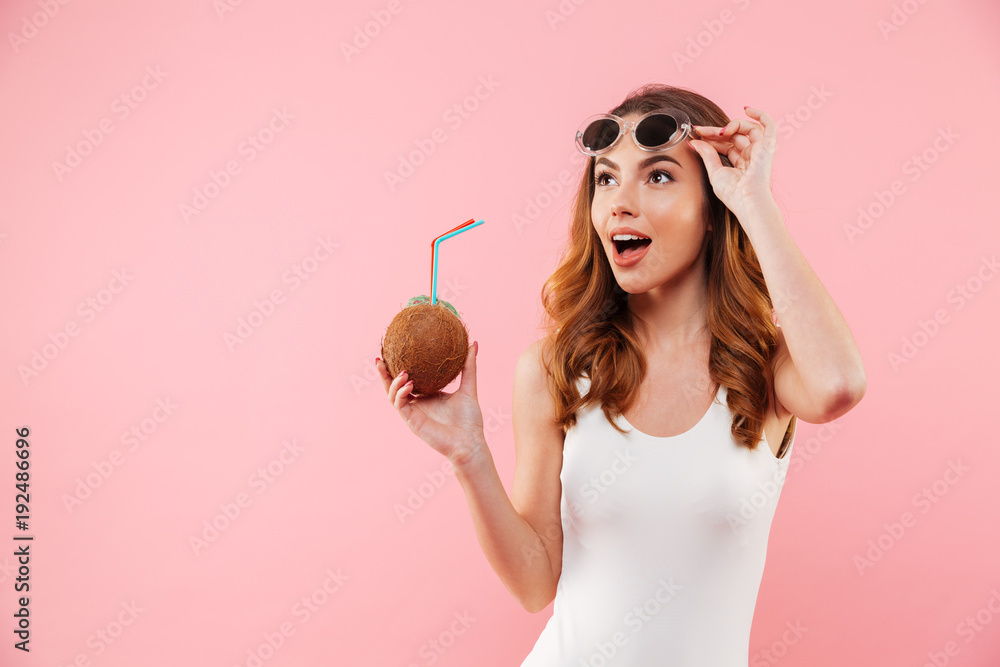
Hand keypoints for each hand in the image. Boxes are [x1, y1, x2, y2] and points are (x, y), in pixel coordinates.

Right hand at [376, 342, 485, 464]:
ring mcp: (412, 413)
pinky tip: (408, 383)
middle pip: (393, 386)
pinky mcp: (412, 421)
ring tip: (401, 371)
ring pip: (392, 395)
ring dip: (392, 382)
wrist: (469, 442)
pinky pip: (400, 404)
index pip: (407, 379)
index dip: (397, 366)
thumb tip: (474, 343)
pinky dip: (401, 393)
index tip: (394, 349)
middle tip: (379, 358)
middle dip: (383, 373)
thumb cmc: (470, 419)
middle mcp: (416, 404)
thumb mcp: (469, 388)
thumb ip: (469, 367)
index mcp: (426, 396)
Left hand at [688, 106, 777, 217]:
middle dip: (715, 131)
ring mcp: (760, 150)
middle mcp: (751, 155)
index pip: (724, 144)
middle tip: (700, 130)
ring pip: (746, 129)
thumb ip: (707, 154)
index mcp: (740, 163)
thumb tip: (695, 141)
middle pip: (733, 136)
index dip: (710, 138)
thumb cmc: (733, 193)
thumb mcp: (715, 172)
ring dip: (731, 125)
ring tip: (719, 131)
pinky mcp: (768, 145)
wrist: (746, 199)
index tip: (696, 134)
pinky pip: (768, 125)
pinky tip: (746, 109)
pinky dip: (760, 114)